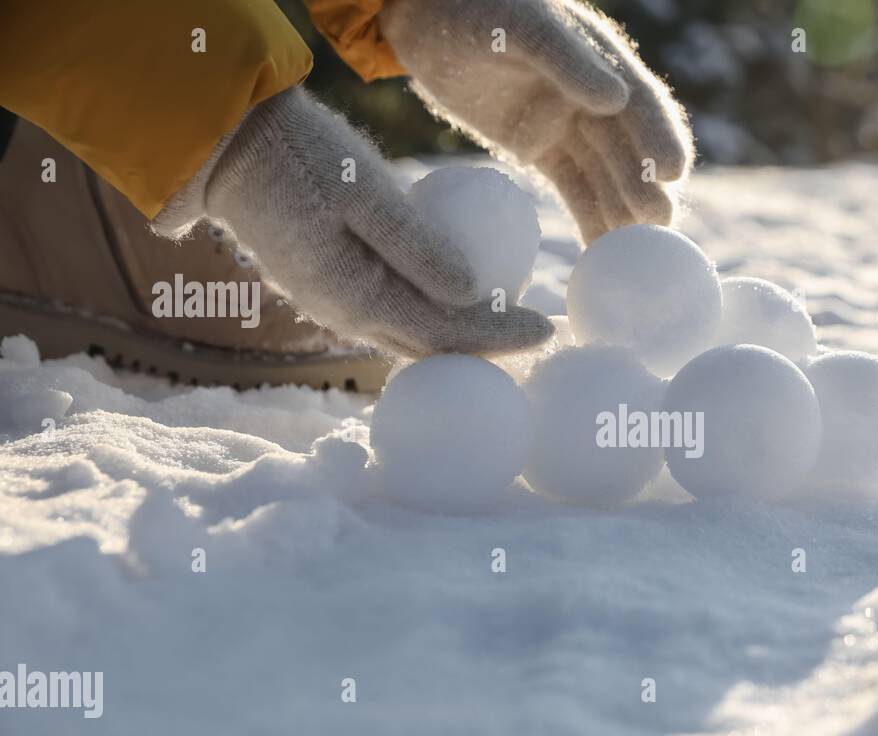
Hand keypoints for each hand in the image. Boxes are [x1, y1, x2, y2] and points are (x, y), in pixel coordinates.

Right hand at [152, 88, 552, 357]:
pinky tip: (454, 296)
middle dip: (485, 346)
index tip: (548, 328)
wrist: (227, 146)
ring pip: (409, 334)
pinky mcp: (326, 284)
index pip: (448, 335)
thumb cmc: (300, 157)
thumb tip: (473, 295)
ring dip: (456, 336)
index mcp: (358, 299)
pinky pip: (389, 312)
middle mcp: (346, 315)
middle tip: (535, 336)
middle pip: (431, 347)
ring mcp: (332, 304)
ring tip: (504, 322)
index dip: (501, 335)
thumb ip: (417, 245)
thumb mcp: (365, 191)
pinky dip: (427, 314)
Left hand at [380, 0, 694, 243]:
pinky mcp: (540, 148)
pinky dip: (590, 217)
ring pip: (605, 174)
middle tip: (657, 225)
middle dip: (645, 186)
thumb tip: (616, 101)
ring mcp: (567, 123)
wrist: (423, 21)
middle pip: (628, 147)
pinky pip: (574, 188)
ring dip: (623, 210)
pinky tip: (601, 249)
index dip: (660, 136)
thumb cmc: (473, 10)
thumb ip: (566, 61)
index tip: (673, 172)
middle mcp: (592, 93)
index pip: (640, 102)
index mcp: (599, 57)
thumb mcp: (518, 28)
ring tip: (634, 250)